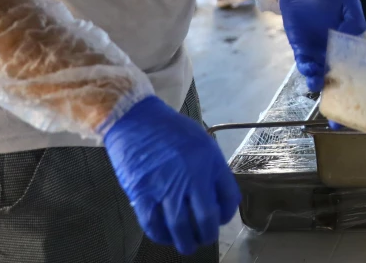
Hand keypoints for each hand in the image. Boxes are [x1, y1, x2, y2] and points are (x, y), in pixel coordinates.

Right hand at [104, 96, 240, 254]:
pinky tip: (165, 236)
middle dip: (208, 234)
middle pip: (206, 218)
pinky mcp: (142, 193)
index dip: (227, 214)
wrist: (136, 120)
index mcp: (210, 161)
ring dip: (185, 241)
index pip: (229, 197)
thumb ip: (212, 168)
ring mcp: (165, 187)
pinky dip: (161, 235)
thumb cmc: (171, 129)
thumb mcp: (203, 142)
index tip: (221, 218)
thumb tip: (217, 194)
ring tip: (188, 245)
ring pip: (180, 226)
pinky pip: (153, 224)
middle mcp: (191, 176)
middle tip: (205, 238)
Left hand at [280, 0, 365, 91]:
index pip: (357, 59)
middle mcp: (335, 51)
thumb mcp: (348, 3)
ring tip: (322, 83)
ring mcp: (318, 54)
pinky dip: (308, 71)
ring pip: (322, 73)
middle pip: (340, 72)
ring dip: (322, 81)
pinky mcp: (302, 52)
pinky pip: (305, 65)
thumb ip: (356, 20)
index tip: (361, 80)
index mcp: (350, 41)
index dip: (359, 70)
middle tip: (341, 88)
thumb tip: (356, 39)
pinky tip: (311, 71)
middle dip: (340, 83)